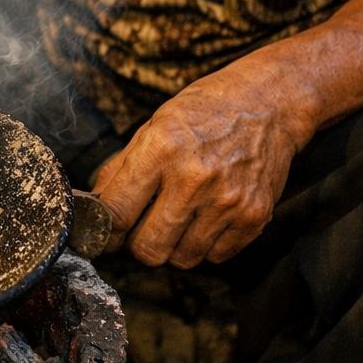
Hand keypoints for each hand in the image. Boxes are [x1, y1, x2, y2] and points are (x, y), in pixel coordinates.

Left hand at [94, 68, 309, 267]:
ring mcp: (227, 201)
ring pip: (182, 259)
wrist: (268, 103)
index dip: (104, 230)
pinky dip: (206, 245)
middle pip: (147, 249)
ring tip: (179, 218)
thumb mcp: (154, 125)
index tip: (104, 232)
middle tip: (142, 227)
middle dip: (138, 244)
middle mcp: (194, 178)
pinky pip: (215, 256)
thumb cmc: (206, 111)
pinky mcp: (254, 217)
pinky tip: (206, 217)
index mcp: (161, 148)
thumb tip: (93, 206)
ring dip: (173, 246)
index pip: (116, 213)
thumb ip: (121, 169)